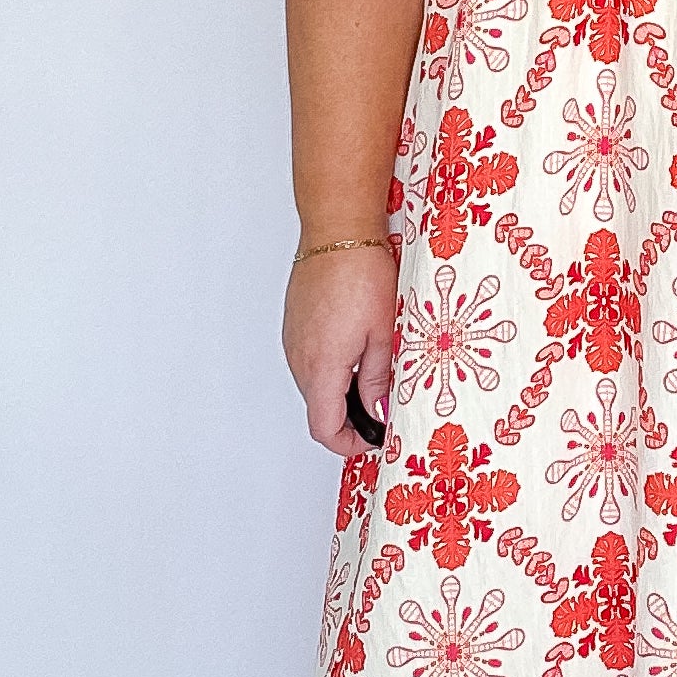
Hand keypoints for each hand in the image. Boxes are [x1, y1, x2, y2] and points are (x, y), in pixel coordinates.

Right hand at [283, 243, 396, 457]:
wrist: (337, 232)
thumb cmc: (362, 274)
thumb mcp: (383, 334)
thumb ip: (378, 380)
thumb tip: (377, 413)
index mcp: (322, 367)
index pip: (324, 429)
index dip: (349, 445)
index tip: (373, 440)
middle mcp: (300, 358)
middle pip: (319, 409)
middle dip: (350, 418)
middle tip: (382, 409)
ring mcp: (293, 341)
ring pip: (315, 385)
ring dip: (341, 391)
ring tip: (375, 374)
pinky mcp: (295, 325)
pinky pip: (310, 360)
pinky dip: (332, 368)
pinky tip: (357, 348)